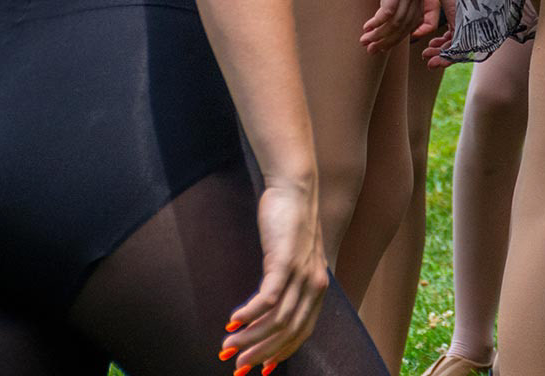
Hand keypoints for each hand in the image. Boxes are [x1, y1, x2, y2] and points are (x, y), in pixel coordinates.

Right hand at [224, 179, 327, 372]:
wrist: (295, 186)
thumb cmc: (289, 220)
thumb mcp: (294, 256)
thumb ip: (288, 280)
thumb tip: (270, 304)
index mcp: (318, 287)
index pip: (302, 332)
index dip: (281, 353)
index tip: (260, 368)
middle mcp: (314, 285)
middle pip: (289, 332)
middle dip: (261, 353)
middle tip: (237, 365)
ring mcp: (301, 273)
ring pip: (277, 320)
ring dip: (250, 337)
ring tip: (227, 345)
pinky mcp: (284, 260)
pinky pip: (268, 299)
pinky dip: (249, 314)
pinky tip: (232, 321)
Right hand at [360, 0, 426, 51]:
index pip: (413, 21)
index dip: (398, 36)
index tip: (384, 44)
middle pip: (405, 26)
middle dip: (388, 41)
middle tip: (372, 50)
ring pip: (396, 22)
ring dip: (380, 35)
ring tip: (366, 43)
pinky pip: (387, 11)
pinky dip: (377, 23)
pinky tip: (367, 28)